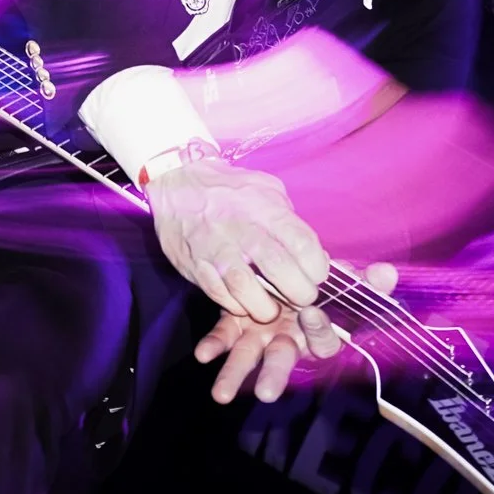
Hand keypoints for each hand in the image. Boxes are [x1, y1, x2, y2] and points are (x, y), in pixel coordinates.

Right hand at [144, 157, 328, 322]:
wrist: (176, 186)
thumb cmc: (228, 190)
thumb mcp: (266, 189)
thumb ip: (289, 219)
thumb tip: (314, 254)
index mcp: (265, 209)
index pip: (304, 245)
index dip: (317, 268)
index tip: (315, 274)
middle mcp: (242, 229)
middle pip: (281, 270)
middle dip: (299, 293)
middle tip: (300, 296)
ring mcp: (217, 249)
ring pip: (248, 289)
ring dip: (266, 307)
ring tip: (271, 307)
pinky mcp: (196, 266)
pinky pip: (221, 296)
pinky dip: (237, 306)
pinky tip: (244, 301)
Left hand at [195, 262, 396, 402]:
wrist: (284, 271)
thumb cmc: (321, 287)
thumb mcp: (343, 282)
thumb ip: (364, 282)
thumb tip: (387, 273)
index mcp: (316, 332)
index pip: (323, 340)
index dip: (320, 329)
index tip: (312, 314)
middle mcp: (288, 339)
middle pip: (283, 360)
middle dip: (274, 375)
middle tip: (266, 393)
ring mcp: (260, 334)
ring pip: (248, 357)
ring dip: (235, 374)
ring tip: (220, 395)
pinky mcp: (236, 324)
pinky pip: (224, 337)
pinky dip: (213, 345)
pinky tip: (203, 354)